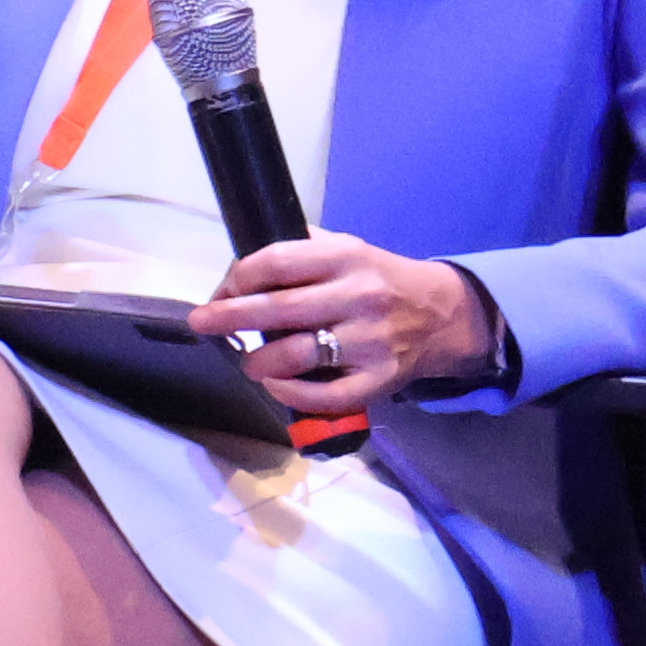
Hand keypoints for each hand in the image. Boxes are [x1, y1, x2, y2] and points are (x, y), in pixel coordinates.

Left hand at [206, 230, 497, 421]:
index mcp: (346, 257)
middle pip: (279, 308)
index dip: (239, 277)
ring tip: (251, 362)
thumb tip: (233, 276)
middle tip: (203, 323)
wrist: (443, 314)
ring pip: (296, 355)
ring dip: (259, 362)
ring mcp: (371, 340)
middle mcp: (360, 296)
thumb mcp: (343, 250)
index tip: (222, 292)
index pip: (278, 262)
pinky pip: (325, 395)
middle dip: (229, 317)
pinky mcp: (380, 378)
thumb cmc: (375, 280)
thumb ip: (295, 253)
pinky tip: (277, 384)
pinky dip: (290, 393)